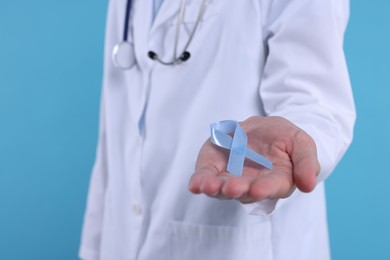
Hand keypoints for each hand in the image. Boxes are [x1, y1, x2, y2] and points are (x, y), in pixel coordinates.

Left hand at [188, 116, 319, 202]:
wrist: (262, 130)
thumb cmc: (284, 138)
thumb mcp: (301, 143)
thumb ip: (307, 163)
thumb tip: (309, 185)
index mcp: (277, 180)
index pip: (272, 187)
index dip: (265, 188)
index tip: (259, 189)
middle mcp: (252, 184)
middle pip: (244, 191)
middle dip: (237, 189)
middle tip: (232, 187)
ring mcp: (231, 178)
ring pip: (222, 188)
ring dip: (215, 188)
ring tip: (208, 186)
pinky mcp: (214, 168)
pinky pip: (206, 177)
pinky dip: (200, 181)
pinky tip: (195, 184)